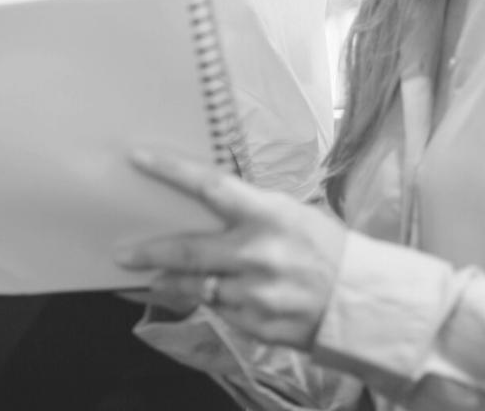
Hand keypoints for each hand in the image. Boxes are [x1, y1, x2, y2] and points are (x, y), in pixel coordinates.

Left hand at [112, 150, 346, 349]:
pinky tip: (188, 295)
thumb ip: (247, 210)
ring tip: (145, 274)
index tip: (137, 158)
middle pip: (188, 250)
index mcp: (269, 215)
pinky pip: (214, 310)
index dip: (170, 170)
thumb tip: (201, 197)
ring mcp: (255, 294)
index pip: (210, 186)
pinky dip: (200, 300)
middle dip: (149, 251)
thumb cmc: (324, 248)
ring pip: (194, 287)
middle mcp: (258, 255)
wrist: (364, 303)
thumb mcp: (289, 213)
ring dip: (166, 281)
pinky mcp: (255, 325)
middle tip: (120, 252)